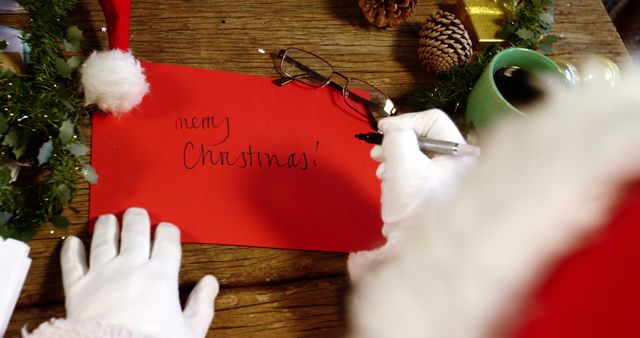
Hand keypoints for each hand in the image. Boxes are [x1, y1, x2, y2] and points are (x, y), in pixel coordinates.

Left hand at [61, 208, 218, 337]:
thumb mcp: (190, 330)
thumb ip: (202, 304)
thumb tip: (210, 283)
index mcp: (161, 275)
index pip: (167, 239)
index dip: (168, 230)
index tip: (167, 229)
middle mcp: (131, 267)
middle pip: (134, 230)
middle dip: (137, 218)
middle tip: (136, 213)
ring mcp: (102, 275)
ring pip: (103, 239)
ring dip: (106, 226)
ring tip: (108, 219)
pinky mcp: (78, 289)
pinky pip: (72, 263)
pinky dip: (71, 250)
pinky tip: (72, 242)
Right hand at [348, 109, 474, 280]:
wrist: (418, 254)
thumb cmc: (416, 209)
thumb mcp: (402, 162)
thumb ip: (396, 135)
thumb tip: (391, 128)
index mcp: (463, 154)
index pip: (433, 120)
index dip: (404, 121)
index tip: (382, 131)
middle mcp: (463, 166)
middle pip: (424, 139)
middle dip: (396, 143)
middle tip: (377, 153)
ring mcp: (451, 183)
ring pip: (417, 157)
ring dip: (394, 160)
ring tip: (381, 172)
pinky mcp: (438, 197)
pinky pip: (417, 175)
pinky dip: (399, 176)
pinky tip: (389, 185)